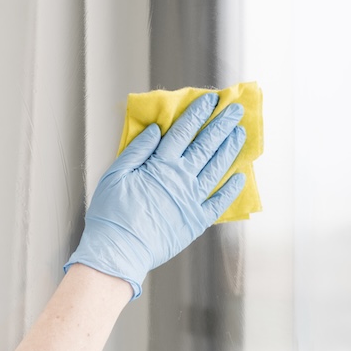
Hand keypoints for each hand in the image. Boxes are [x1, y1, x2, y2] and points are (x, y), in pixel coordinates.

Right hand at [65, 93, 246, 298]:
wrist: (119, 251)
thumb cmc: (111, 214)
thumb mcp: (115, 175)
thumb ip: (137, 150)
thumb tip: (156, 130)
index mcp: (160, 165)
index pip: (183, 132)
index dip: (198, 113)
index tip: (210, 100)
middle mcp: (181, 179)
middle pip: (206, 146)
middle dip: (222, 125)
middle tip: (235, 110)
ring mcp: (192, 200)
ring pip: (217, 169)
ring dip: (230, 150)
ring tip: (240, 134)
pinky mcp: (196, 221)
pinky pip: (218, 202)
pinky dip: (230, 189)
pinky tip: (240, 177)